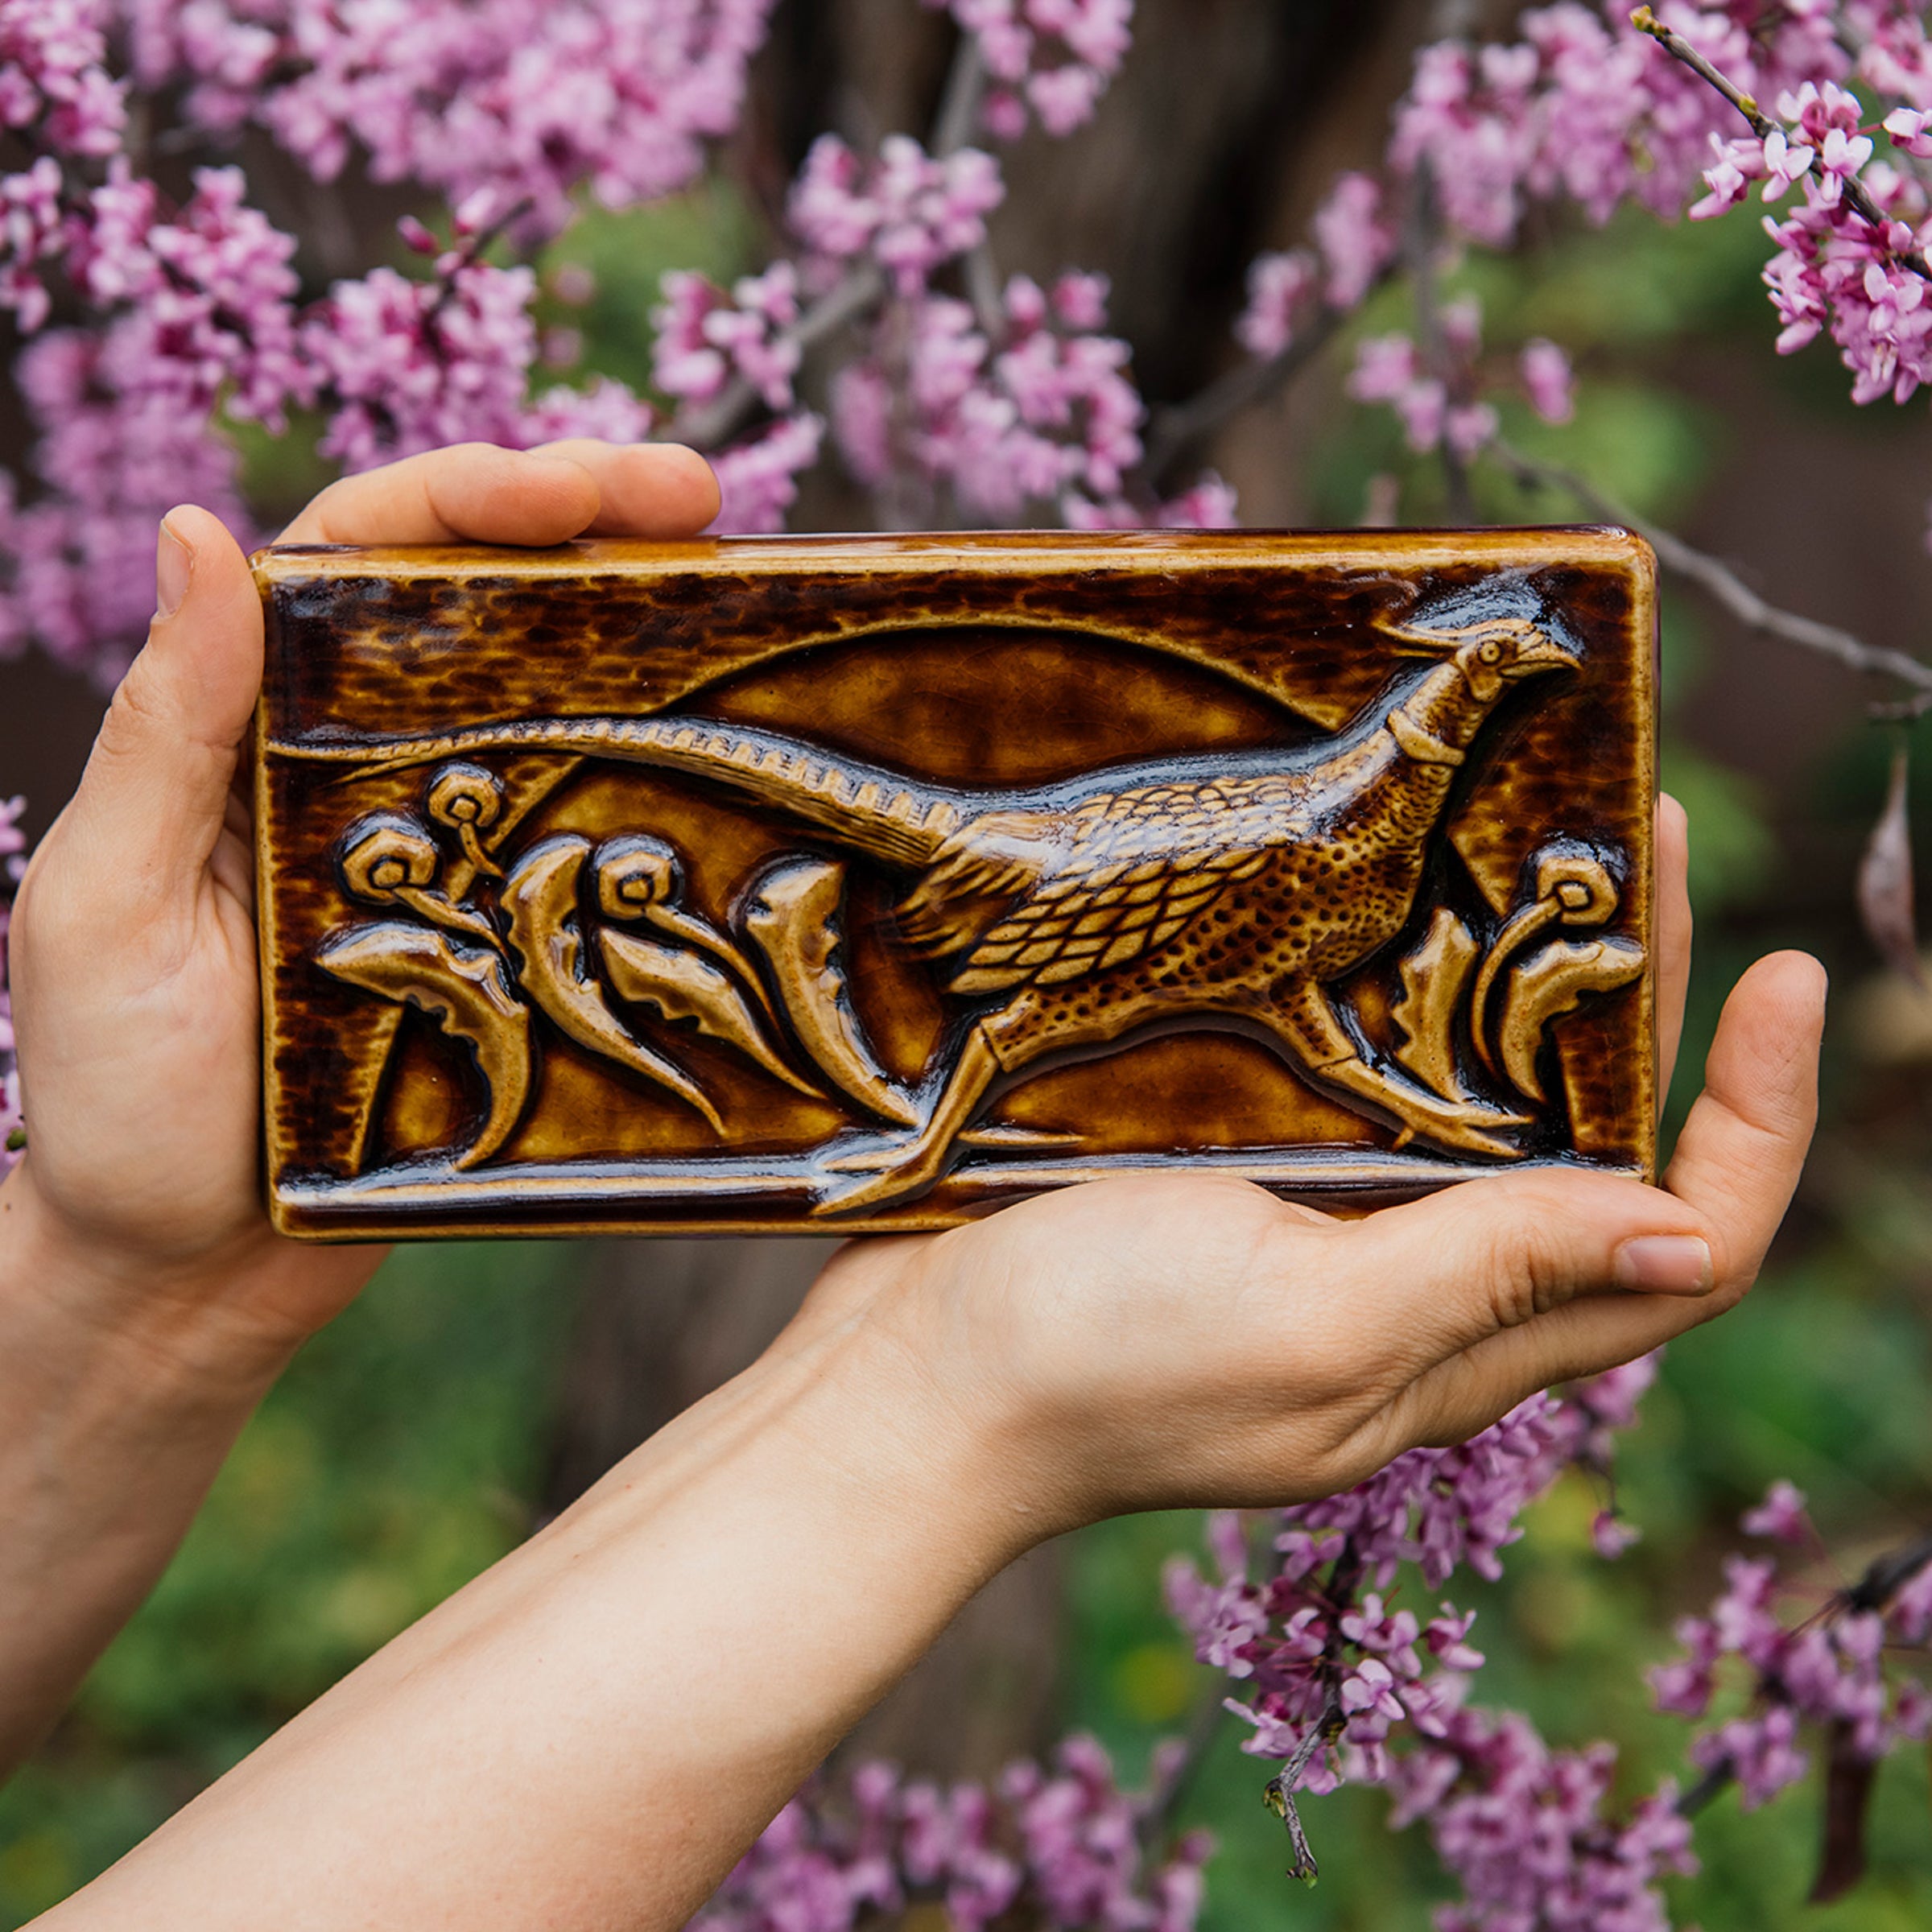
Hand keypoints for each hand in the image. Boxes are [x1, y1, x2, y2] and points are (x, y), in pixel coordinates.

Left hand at [4, 440, 718, 1394]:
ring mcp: (448, 850)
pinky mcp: (511, 939)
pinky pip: (587, 838)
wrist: (193, 1274)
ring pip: (554, 700)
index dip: (476, 492)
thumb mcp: (110, 904)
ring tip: (746, 582)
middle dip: (593, 524)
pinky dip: (655, 782)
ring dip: (645, 631)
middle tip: (708, 500)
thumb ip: (164, 732)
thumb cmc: (118, 1100)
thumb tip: (195, 529)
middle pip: (484, 600)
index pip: (366, 557)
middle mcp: (362, 762)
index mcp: (259, 726)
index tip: (586, 485)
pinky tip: (726, 758)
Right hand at [796, 798, 1824, 1536]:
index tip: (1784, 970)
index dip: (1758, 1115)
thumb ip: (1490, 1274)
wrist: (898, 1388)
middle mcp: (1414, 1289)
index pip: (1682, 1243)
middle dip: (1649, 1006)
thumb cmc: (1092, 1364)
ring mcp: (1320, 1232)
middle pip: (1592, 1151)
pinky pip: (1356, 1087)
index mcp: (1460, 1343)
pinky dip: (1395, 994)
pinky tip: (1375, 906)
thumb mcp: (1311, 1321)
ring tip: (1538, 842)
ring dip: (1525, 982)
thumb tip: (1686, 1233)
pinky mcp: (1230, 1183)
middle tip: (1646, 840)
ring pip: (1473, 1105)